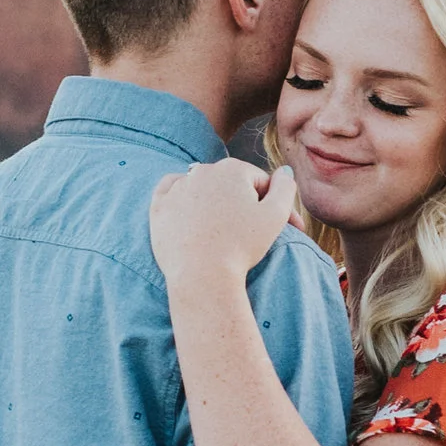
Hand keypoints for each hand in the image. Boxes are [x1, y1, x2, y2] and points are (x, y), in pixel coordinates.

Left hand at [150, 157, 297, 293]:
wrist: (202, 276)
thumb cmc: (242, 247)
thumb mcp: (275, 216)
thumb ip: (286, 188)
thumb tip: (284, 171)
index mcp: (233, 169)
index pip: (260, 182)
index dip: (274, 205)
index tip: (286, 229)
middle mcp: (202, 171)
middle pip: (231, 184)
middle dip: (244, 202)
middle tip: (253, 230)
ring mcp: (177, 188)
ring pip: (202, 188)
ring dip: (214, 202)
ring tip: (223, 226)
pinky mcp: (159, 207)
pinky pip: (171, 193)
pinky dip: (181, 198)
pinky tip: (189, 209)